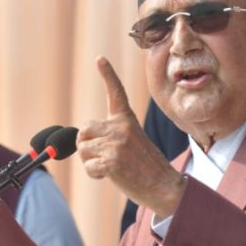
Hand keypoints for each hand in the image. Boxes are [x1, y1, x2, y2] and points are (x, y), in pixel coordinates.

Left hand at [77, 56, 186, 219]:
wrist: (164, 186)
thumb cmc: (145, 167)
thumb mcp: (131, 142)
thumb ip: (111, 135)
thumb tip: (81, 140)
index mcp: (127, 120)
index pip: (116, 93)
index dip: (107, 74)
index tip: (100, 58)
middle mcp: (121, 128)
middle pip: (84, 130)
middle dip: (86, 144)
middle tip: (105, 156)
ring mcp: (116, 144)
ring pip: (83, 149)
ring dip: (91, 161)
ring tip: (112, 166)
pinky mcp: (112, 161)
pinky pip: (88, 166)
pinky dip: (95, 174)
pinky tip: (111, 175)